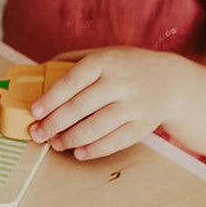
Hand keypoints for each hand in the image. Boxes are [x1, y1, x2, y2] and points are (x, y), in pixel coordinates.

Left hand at [28, 47, 176, 159]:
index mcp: (105, 61)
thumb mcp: (103, 54)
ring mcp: (134, 104)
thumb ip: (71, 61)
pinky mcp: (143, 125)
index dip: (51, 98)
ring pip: (98, 126)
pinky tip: (79, 152)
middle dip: (55, 123)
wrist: (170, 80)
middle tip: (38, 133)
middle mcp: (120, 82)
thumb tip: (39, 73)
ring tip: (55, 143)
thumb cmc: (126, 67)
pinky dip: (95, 149)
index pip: (72, 80)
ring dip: (72, 138)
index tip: (35, 112)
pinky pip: (116, 141)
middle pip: (81, 106)